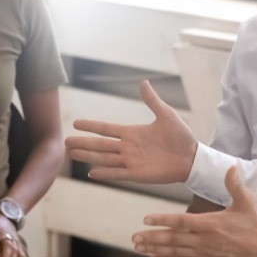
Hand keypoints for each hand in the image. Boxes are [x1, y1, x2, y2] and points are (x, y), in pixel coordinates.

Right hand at [65, 79, 197, 183]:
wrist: (191, 157)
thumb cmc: (180, 136)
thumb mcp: (166, 114)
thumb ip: (152, 100)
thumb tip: (143, 82)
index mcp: (132, 133)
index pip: (106, 129)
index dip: (91, 126)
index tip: (76, 123)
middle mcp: (128, 147)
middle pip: (100, 145)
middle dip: (83, 143)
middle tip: (66, 142)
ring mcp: (130, 161)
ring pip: (104, 158)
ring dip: (88, 156)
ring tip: (72, 154)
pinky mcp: (137, 174)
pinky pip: (117, 173)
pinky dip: (105, 173)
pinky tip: (91, 173)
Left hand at [133, 166, 256, 256]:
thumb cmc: (255, 224)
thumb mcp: (247, 201)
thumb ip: (235, 184)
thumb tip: (230, 167)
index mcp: (211, 224)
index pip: (182, 222)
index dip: (163, 220)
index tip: (146, 218)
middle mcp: (204, 241)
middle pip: (173, 240)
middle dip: (152, 238)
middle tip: (134, 237)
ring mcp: (204, 253)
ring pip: (175, 253)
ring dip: (155, 250)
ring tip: (138, 248)